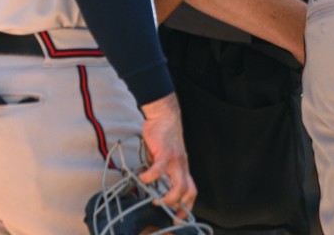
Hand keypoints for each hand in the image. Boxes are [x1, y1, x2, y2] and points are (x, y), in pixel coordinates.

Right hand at [137, 93, 195, 216]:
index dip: (187, 206)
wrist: (164, 116)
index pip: (191, 191)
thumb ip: (160, 171)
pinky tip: (142, 178)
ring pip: (179, 185)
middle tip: (168, 213)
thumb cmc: (163, 136)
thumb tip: (150, 184)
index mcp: (182, 168)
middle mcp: (181, 166)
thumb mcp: (163, 157)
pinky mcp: (165, 153)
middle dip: (179, 207)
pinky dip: (150, 177)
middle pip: (188, 192)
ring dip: (167, 197)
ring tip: (155, 199)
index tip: (178, 217)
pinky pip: (158, 170)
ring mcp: (175, 161)